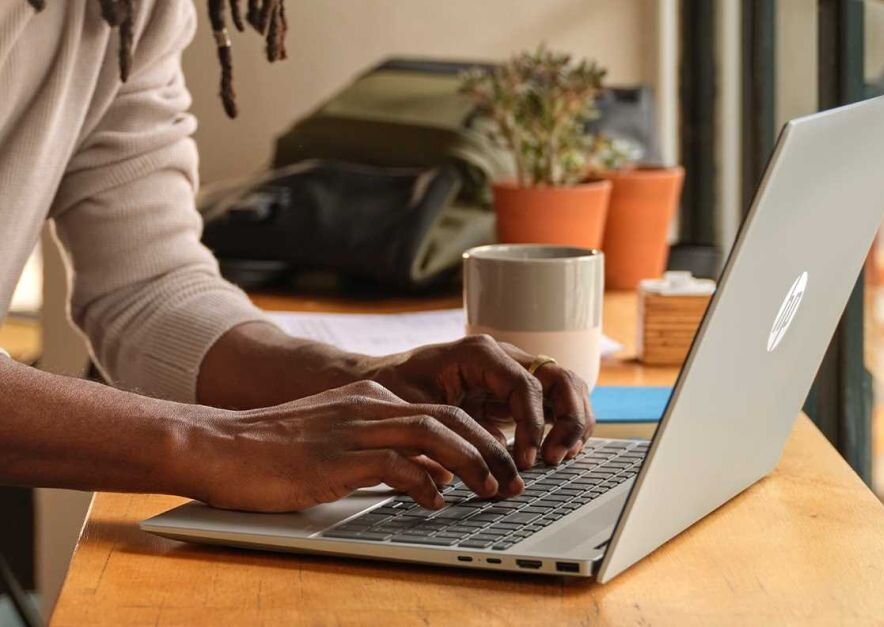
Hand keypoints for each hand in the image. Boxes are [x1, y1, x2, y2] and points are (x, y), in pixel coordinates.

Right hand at [184, 380, 522, 512]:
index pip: (444, 411)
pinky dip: (424, 483)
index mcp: (372, 397)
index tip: (503, 465)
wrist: (217, 445)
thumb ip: (387, 454)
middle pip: (450, 419)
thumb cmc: (273, 451)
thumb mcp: (339, 443)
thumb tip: (434, 477)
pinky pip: (395, 465)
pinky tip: (437, 502)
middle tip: (514, 480)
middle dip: (490, 450)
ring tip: (491, 491)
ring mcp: (353, 428)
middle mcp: (369, 405)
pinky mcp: (336, 457)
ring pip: (433, 435)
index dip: (481, 438)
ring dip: (471, 464)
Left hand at [367, 334, 595, 468]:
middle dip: (567, 420)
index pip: (525, 384)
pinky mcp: (514, 395)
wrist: (383, 383)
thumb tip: (468, 469)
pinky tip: (555, 455)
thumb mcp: (413, 409)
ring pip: (565, 390)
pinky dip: (562, 428)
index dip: (532, 424)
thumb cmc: (394, 390)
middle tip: (556, 458)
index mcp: (480, 354)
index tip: (526, 459)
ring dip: (572, 424)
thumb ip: (444, 433)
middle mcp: (504, 359)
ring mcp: (513, 375)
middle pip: (560, 379)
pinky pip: (553, 405)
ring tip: (561, 458)